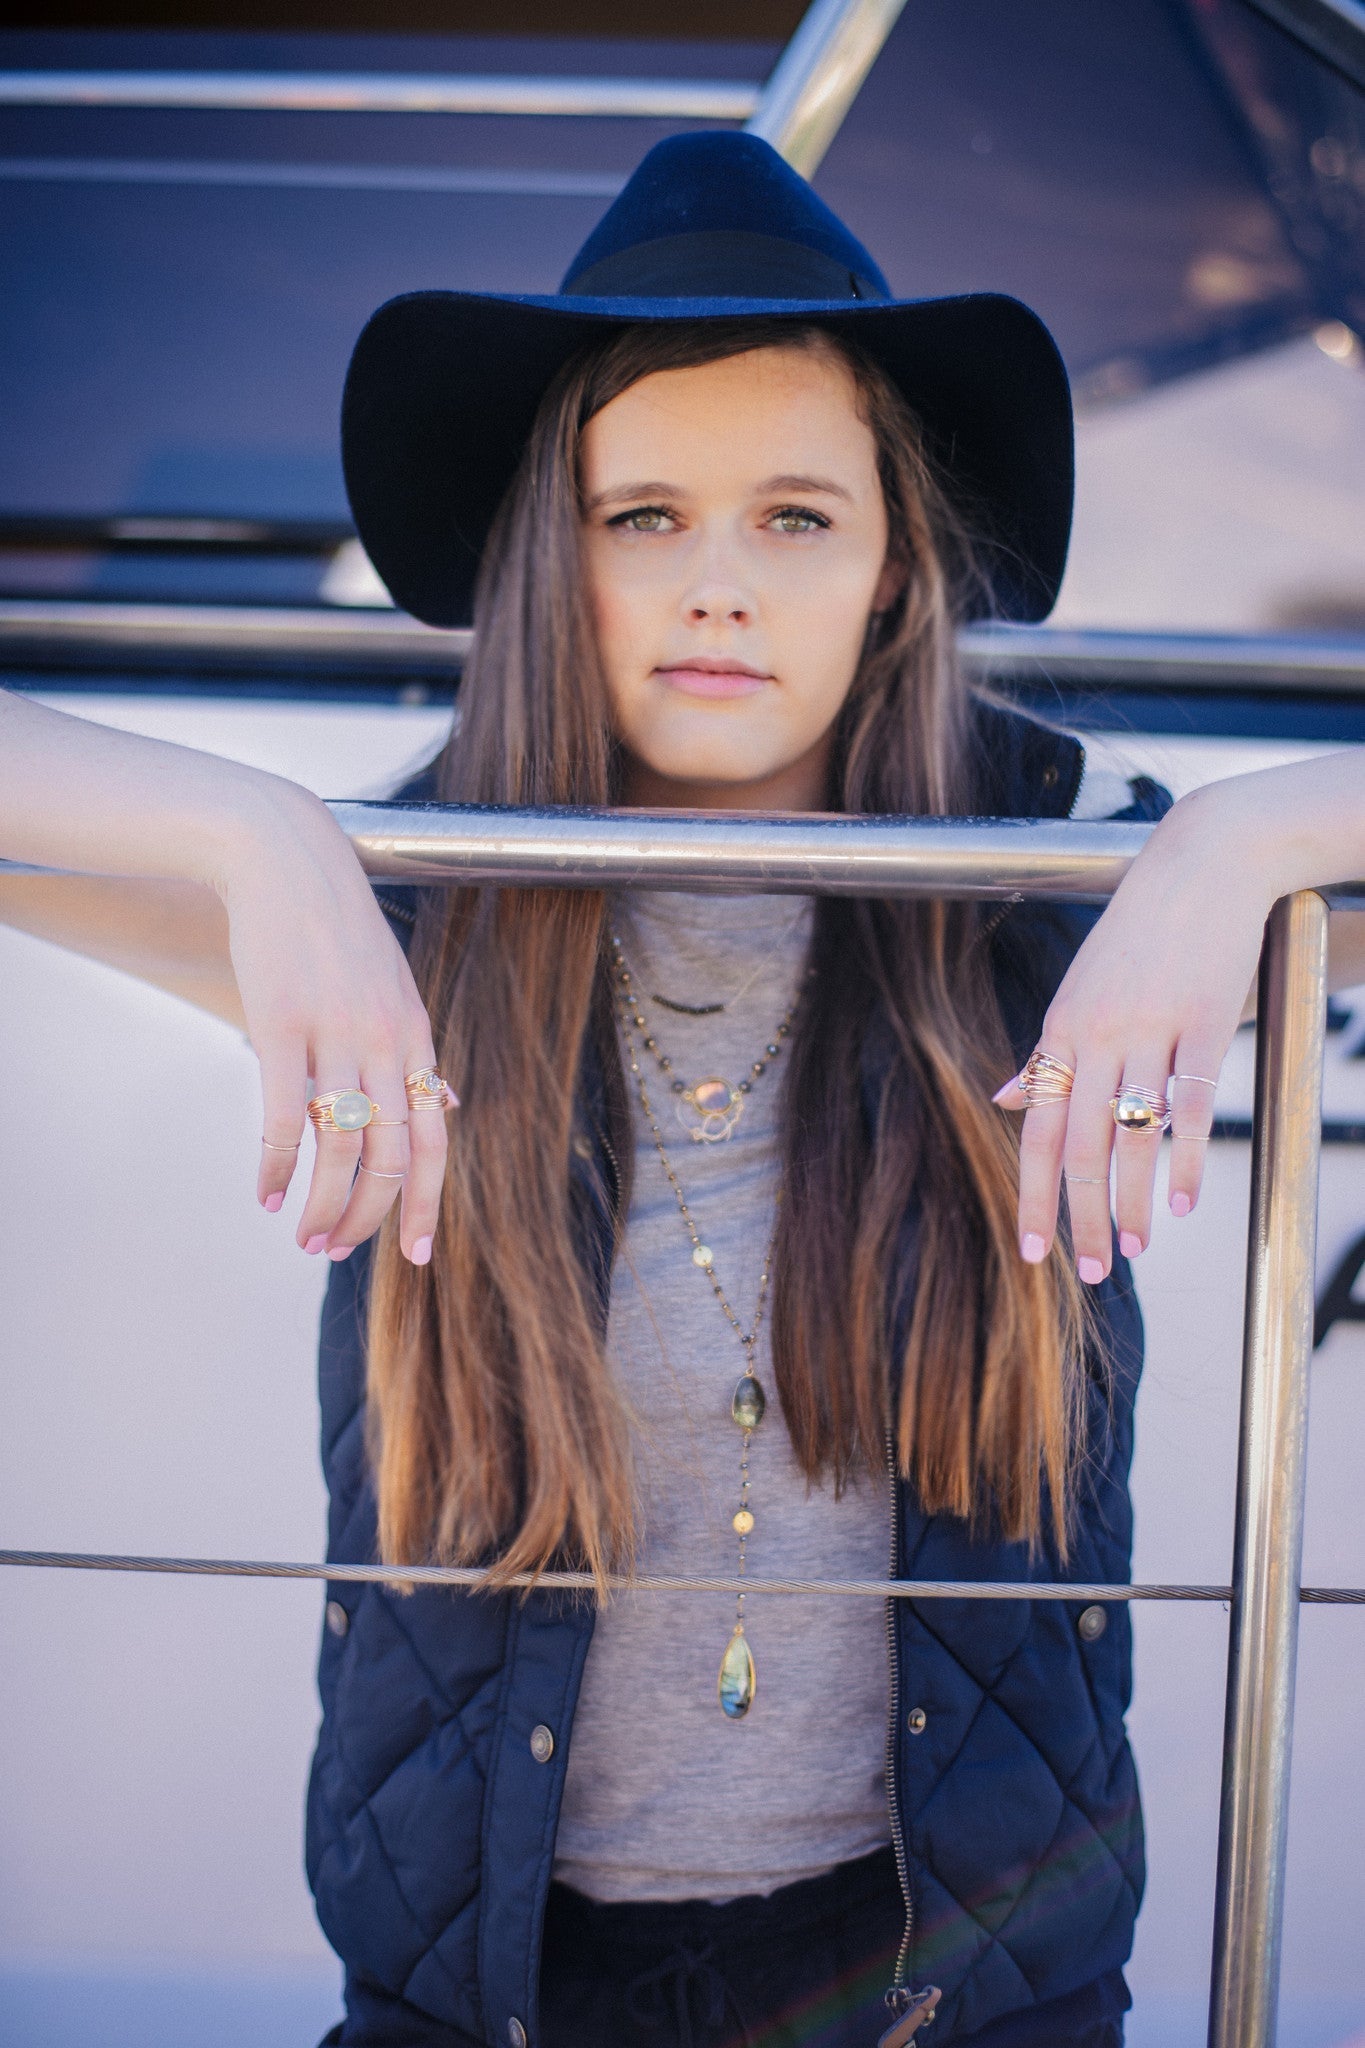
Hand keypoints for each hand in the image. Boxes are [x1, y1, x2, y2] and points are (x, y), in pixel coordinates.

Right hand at [217, 784, 447, 1265]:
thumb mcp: (396, 986)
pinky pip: (282, 1114)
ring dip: (323, 1204)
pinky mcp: (280, 1022)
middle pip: (391, 1155)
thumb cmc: (338, 928)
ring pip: (341, 1145)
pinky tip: (266, 1196)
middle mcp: (386, 1038)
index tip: (414, 1255)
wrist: (286, 858)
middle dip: (369, 1217)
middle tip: (338, 1252)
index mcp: (416, 1034)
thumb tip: (447, 1103)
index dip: (426, 1202)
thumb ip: (417, 1050)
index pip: (435, 1139)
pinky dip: (276, 1166)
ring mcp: (335, 1031)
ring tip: (304, 1238)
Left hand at [994, 785, 1273, 1280]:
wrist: (1205, 862)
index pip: (1038, 1131)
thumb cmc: (1140, 932)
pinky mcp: (1207, 1020)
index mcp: (1060, 1029)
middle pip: (1081, 1146)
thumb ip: (1047, 1052)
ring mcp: (1152, 1027)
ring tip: (1134, 1249)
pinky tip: (1181, 1203)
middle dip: (1081, 1217)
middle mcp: (1098, 1033)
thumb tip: (1007, 1100)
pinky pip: (1192, 1105)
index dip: (1033, 1196)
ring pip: (1133, 1136)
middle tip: (1088, 1272)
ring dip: (1131, 1203)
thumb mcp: (1079, 988)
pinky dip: (1186, 1159)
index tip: (1032, 1252)